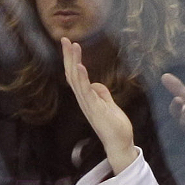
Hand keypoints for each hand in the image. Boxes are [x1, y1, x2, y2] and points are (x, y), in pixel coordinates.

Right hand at [64, 35, 138, 172]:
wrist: (120, 144)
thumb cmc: (115, 126)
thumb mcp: (109, 105)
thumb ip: (102, 94)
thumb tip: (96, 84)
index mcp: (86, 98)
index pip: (75, 76)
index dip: (71, 60)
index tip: (70, 44)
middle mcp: (84, 101)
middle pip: (72, 75)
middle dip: (68, 57)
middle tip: (65, 40)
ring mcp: (88, 105)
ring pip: (77, 81)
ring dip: (74, 63)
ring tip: (73, 47)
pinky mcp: (95, 109)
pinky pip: (86, 91)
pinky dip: (82, 78)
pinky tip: (80, 66)